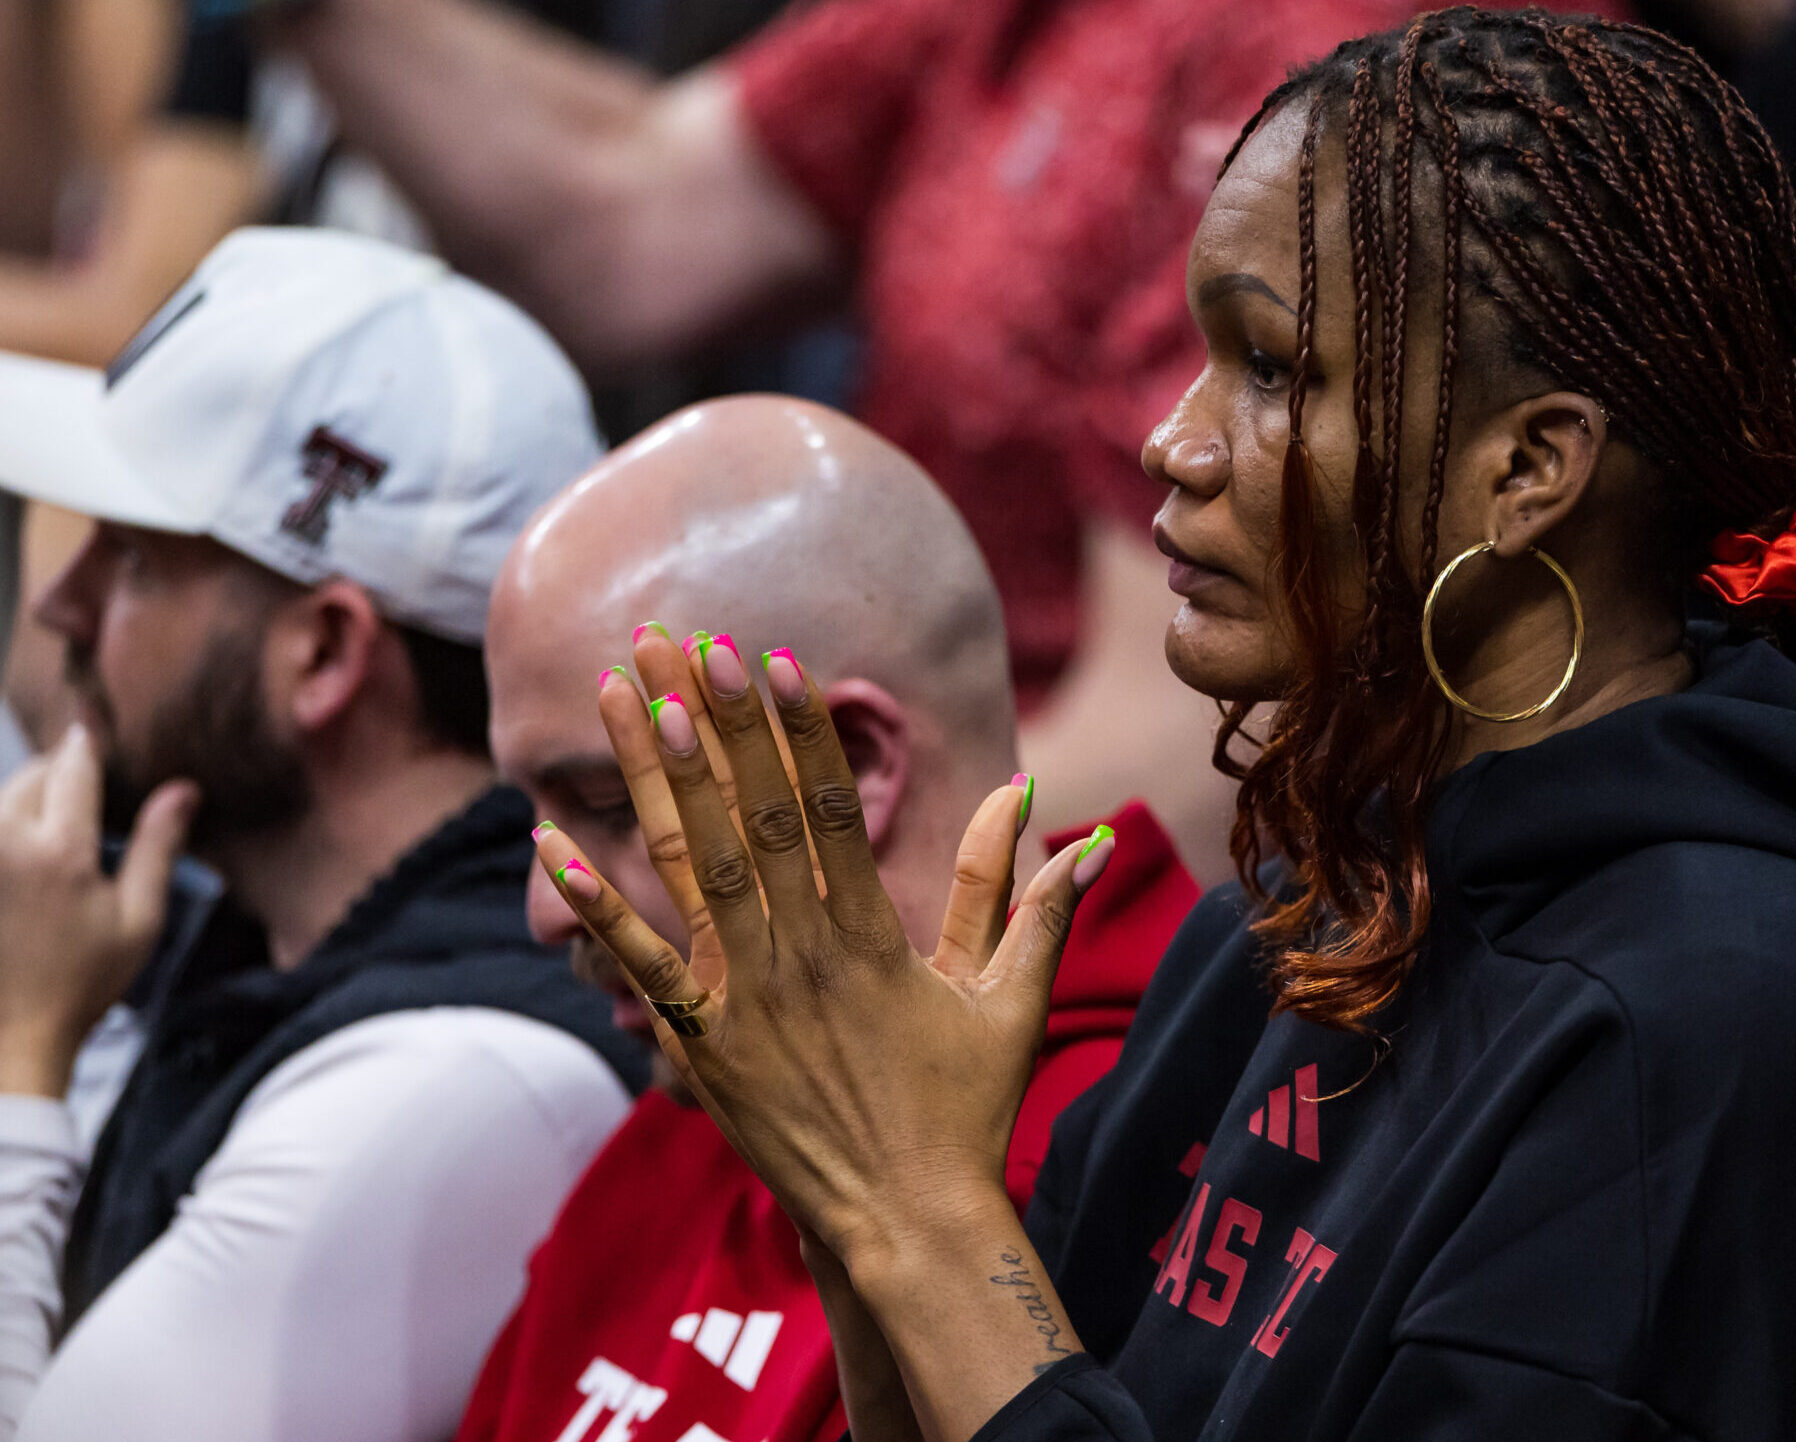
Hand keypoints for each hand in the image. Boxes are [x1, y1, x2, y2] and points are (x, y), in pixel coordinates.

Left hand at [0, 726, 194, 1096]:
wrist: (11, 1036)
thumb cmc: (83, 982)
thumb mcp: (138, 920)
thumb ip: (156, 848)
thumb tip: (182, 790)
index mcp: (59, 850)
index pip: (73, 767)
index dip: (90, 748)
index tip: (99, 737)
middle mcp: (5, 843)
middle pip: (29, 775)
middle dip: (58, 772)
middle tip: (86, 791)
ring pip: (2, 799)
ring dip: (28, 800)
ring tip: (57, 829)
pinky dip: (11, 829)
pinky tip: (30, 857)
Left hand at [533, 629, 1113, 1266]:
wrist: (910, 1224)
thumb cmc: (966, 1111)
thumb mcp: (1011, 997)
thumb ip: (1026, 898)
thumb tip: (1064, 813)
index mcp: (873, 938)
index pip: (827, 810)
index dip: (797, 731)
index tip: (774, 657)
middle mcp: (802, 957)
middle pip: (750, 816)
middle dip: (715, 722)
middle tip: (683, 640)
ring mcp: (746, 1002)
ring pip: (691, 868)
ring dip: (653, 776)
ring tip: (624, 693)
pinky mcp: (703, 1048)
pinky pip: (640, 968)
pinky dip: (594, 909)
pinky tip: (549, 844)